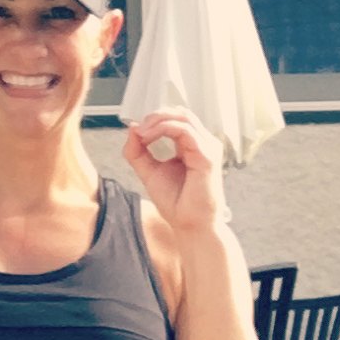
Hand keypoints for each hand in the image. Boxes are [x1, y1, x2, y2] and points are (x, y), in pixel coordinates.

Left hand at [122, 108, 230, 236]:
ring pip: (183, 118)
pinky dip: (164, 129)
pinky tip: (149, 138)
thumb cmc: (176, 204)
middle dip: (155, 116)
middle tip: (138, 129)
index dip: (154, 120)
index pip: (175, 119)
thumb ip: (138, 152)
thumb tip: (132, 128)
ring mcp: (208, 149)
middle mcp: (203, 144)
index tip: (136, 132)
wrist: (189, 227)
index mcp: (191, 146)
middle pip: (180, 113)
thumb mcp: (149, 172)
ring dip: (158, 121)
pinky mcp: (207, 157)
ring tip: (142, 134)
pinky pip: (185, 131)